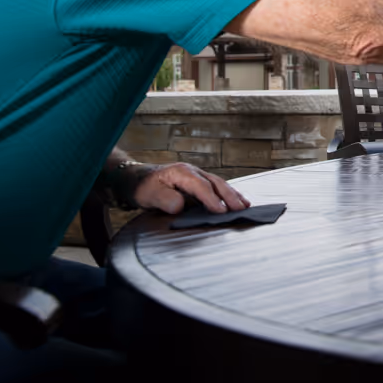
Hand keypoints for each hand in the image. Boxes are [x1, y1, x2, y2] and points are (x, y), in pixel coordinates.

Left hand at [126, 162, 250, 213]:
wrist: (137, 179)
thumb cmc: (144, 187)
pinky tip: (235, 200)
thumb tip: (181, 206)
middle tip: (241, 208)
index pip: (201, 187)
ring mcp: (197, 175)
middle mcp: (193, 171)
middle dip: (229, 196)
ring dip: (232, 194)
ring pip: (219, 183)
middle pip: (215, 183)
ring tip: (244, 204)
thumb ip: (165, 199)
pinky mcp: (198, 181)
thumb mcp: (149, 194)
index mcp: (182, 173)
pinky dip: (227, 193)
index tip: (221, 211)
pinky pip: (216, 186)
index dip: (212, 199)